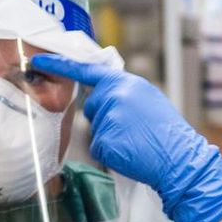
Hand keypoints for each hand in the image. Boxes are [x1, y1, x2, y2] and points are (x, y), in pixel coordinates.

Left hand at [31, 53, 221, 221]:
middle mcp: (115, 96)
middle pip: (92, 106)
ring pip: (95, 129)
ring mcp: (109, 118)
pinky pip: (98, 148)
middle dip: (105, 118)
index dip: (61, 66)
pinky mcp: (105, 140)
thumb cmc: (166, 133)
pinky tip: (130, 153)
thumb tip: (101, 94)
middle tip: (133, 129)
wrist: (181, 160)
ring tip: (136, 141)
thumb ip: (123, 93)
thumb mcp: (148, 100)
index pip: (87, 71)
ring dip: (110, 137)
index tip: (40, 61)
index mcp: (126, 83)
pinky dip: (111, 154)